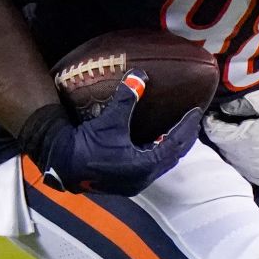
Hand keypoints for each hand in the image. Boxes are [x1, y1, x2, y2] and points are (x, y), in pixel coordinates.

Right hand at [26, 70, 200, 195]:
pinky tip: (157, 143)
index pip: (174, 144)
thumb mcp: (110, 120)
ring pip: (162, 164)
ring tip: (180, 131)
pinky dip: (159, 154)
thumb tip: (139, 75)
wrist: (62, 163)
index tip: (196, 112)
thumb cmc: (87, 144)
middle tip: (193, 121)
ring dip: (172, 147)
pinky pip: (151, 167)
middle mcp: (143, 178)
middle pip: (173, 157)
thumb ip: (127, 97)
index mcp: (144, 165)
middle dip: (185, 138)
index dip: (186, 126)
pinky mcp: (125, 182)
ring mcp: (134, 183)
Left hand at [204, 90, 258, 185]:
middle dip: (220, 133)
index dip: (212, 121)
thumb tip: (225, 109)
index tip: (214, 113)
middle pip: (221, 146)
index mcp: (251, 138)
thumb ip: (248, 103)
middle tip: (224, 120)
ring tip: (236, 132)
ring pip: (229, 159)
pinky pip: (241, 168)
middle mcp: (250, 160)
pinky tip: (248, 147)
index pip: (217, 132)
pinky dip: (240, 157)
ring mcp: (256, 173)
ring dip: (229, 146)